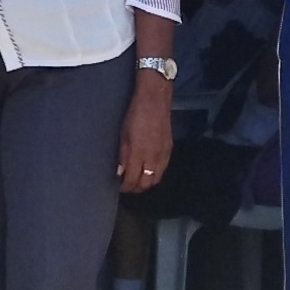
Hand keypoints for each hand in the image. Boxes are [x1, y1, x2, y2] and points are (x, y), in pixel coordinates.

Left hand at [119, 79, 174, 193]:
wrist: (155, 100)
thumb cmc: (135, 114)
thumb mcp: (123, 134)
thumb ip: (122, 155)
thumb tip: (120, 172)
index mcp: (139, 153)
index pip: (132, 180)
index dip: (125, 187)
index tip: (119, 187)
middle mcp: (153, 157)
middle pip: (146, 184)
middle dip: (136, 188)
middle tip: (127, 187)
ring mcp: (163, 154)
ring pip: (156, 179)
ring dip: (146, 183)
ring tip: (137, 181)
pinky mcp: (169, 150)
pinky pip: (163, 169)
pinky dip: (155, 175)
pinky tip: (148, 170)